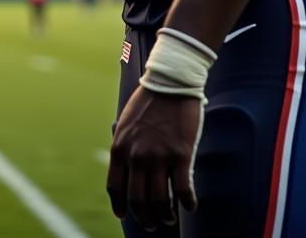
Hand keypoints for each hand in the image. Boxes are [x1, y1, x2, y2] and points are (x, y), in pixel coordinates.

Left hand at [107, 85, 202, 230]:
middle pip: (138, 200)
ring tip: (170, 217)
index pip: (115, 187)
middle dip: (145, 218)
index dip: (120, 206)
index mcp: (119, 147)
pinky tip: (190, 206)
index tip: (123, 215)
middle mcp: (136, 155)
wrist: (169, 83)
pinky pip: (184, 190)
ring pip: (161, 201)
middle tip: (152, 224)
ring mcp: (158, 156)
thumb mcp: (126, 124)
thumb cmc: (148, 103)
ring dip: (166, 215)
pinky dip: (188, 203)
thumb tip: (126, 170)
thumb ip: (125, 147)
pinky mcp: (181, 154)